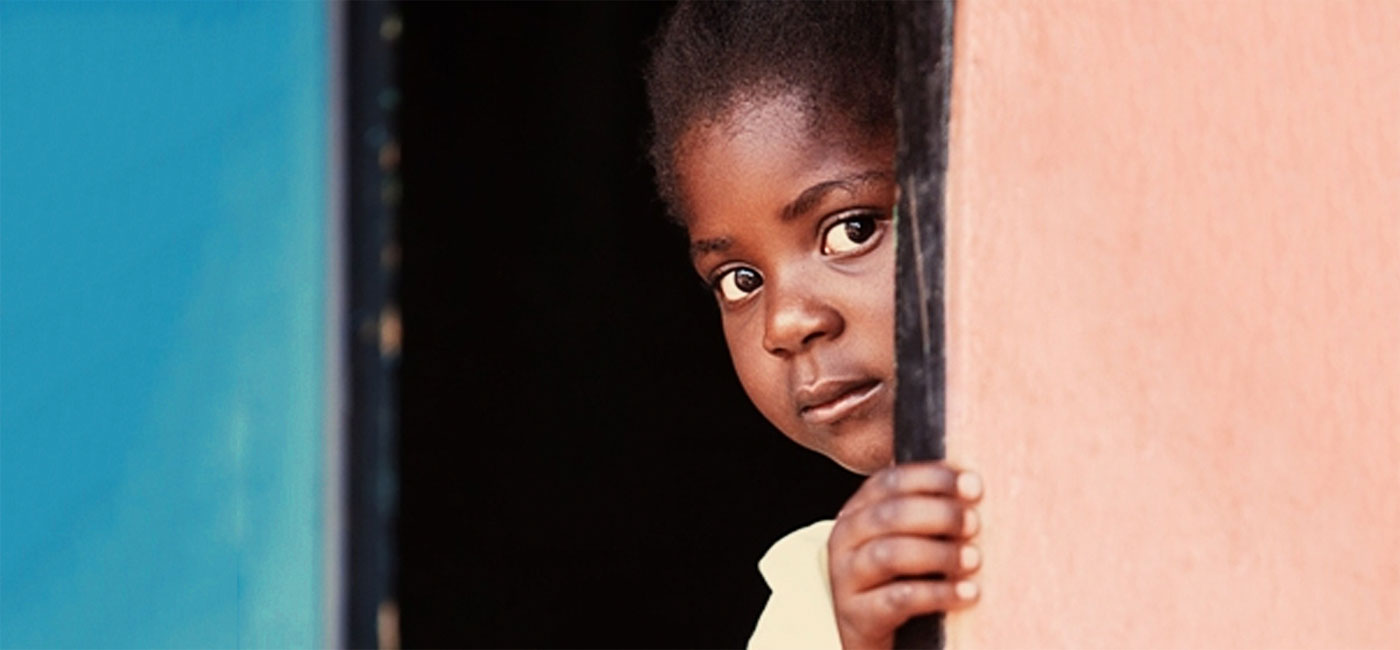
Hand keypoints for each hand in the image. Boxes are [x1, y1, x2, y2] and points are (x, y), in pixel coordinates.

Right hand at [827, 462, 981, 649]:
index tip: (973, 485)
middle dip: (940, 515)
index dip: (933, 479)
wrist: (866, 627)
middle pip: (891, 515)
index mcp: (857, 510)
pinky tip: (968, 593)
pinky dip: (938, 594)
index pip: (891, 481)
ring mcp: (847, 576)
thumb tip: (974, 484)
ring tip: (973, 560)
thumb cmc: (894, 575)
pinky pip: (899, 599)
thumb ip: (926, 510)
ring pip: (891, 554)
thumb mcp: (903, 536)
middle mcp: (845, 538)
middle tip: (974, 524)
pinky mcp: (857, 614)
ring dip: (939, 554)